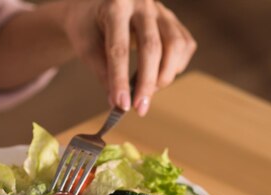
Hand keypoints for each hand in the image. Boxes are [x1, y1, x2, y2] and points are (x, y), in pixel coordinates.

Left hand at [62, 0, 195, 115]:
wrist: (97, 6)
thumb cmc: (89, 26)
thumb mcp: (85, 44)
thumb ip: (101, 71)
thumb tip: (118, 102)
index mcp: (115, 6)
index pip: (119, 48)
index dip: (120, 79)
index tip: (122, 105)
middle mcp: (142, 3)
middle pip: (152, 47)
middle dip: (147, 83)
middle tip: (140, 109)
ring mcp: (161, 10)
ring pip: (175, 45)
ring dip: (165, 75)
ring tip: (149, 91)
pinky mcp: (173, 19)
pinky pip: (185, 45)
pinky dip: (176, 66)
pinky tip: (160, 75)